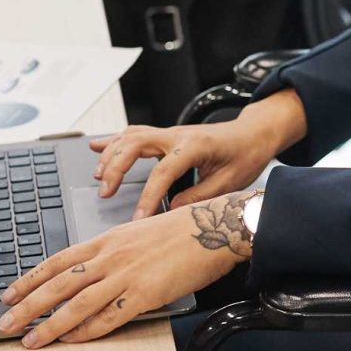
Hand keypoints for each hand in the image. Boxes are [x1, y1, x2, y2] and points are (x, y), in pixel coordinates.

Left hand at [1, 191, 258, 347]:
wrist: (213, 228)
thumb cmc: (181, 230)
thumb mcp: (136, 231)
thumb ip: (112, 250)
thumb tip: (92, 269)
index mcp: (106, 240)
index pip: (57, 261)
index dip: (30, 279)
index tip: (9, 293)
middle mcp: (110, 257)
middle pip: (58, 284)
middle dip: (27, 306)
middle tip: (5, 322)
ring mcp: (126, 275)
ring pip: (76, 303)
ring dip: (49, 324)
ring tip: (30, 340)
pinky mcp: (144, 294)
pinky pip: (109, 317)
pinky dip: (87, 331)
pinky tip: (72, 340)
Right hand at [92, 91, 307, 215]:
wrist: (254, 133)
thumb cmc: (246, 155)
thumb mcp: (230, 182)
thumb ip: (200, 197)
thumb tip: (173, 211)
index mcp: (196, 146)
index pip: (164, 172)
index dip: (149, 197)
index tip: (139, 218)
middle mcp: (178, 135)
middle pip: (136, 144)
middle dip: (116, 167)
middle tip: (105, 192)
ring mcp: (170, 133)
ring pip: (131, 136)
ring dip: (110, 154)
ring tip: (98, 178)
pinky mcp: (167, 135)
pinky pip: (134, 134)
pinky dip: (114, 140)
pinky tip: (96, 147)